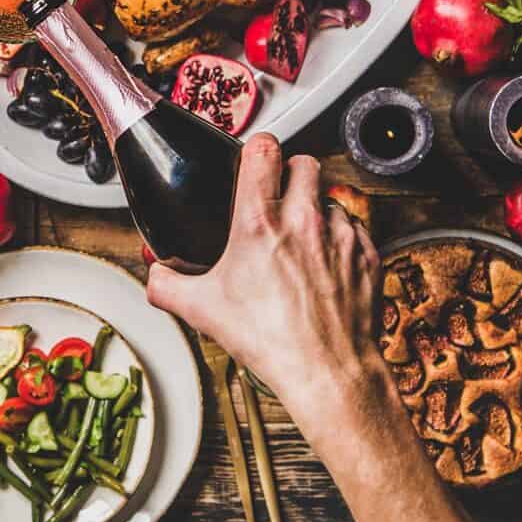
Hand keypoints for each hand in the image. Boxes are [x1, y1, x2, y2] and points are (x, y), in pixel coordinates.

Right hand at [146, 134, 396, 454]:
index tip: (252, 161)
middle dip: (289, 173)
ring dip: (315, 208)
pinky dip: (339, 237)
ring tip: (301, 236)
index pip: (263, 150)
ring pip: (329, 195)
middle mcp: (303, 221)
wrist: (327, 371)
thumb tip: (155, 275)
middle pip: (304, 162)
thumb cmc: (271, 341)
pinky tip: (324, 260)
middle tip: (278, 196)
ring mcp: (340, 235)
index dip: (256, 149)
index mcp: (260, 224)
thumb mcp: (203, 311)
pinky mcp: (367, 254)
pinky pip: (354, 227)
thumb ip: (166, 285)